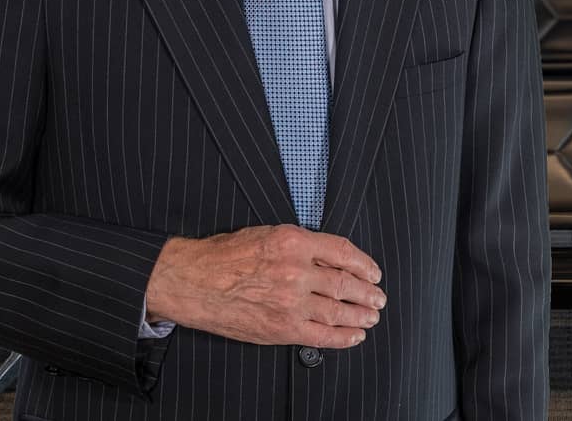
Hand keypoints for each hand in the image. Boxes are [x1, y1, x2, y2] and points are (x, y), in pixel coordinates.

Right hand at [144, 225, 384, 347]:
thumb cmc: (225, 256)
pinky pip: (320, 335)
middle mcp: (296, 271)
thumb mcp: (268, 233)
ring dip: (360, 315)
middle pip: (345, 283)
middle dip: (367, 292)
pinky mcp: (281, 327)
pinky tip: (354, 336)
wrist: (193, 280)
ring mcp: (290, 302)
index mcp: (294, 241)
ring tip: (371, 316)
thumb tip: (332, 256)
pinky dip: (342, 337)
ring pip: (337, 311)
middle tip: (378, 297)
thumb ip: (302, 244)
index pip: (343, 252)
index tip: (374, 272)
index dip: (364, 264)